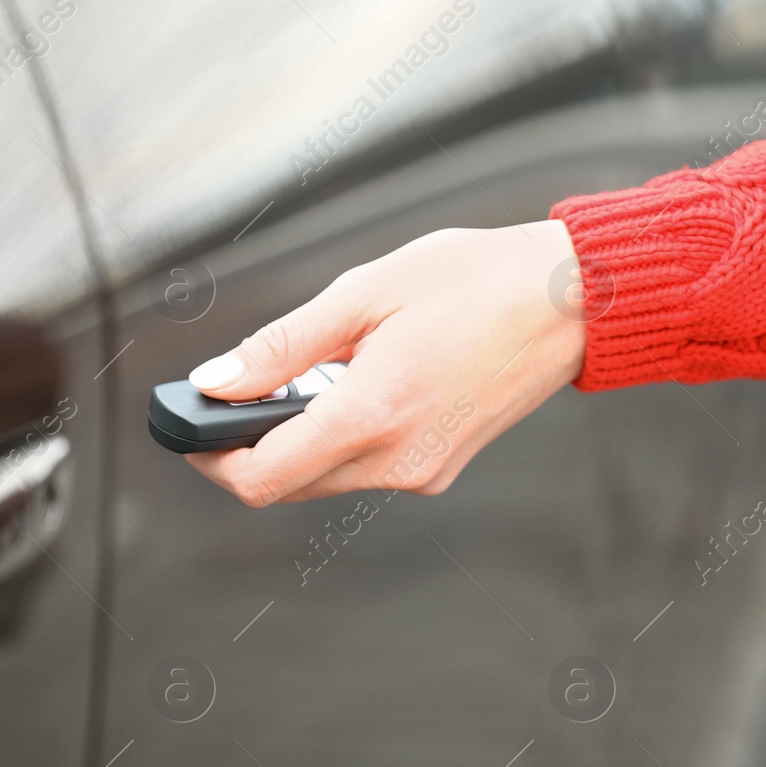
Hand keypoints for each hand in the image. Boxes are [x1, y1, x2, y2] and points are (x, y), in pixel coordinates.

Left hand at [183, 220, 586, 506]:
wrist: (573, 302)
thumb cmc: (478, 281)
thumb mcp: (366, 292)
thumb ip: (281, 346)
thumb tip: (216, 382)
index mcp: (374, 414)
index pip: (261, 477)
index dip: (209, 457)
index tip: (192, 422)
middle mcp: (399, 460)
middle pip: (286, 485)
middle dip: (250, 444)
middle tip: (244, 387)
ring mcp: (424, 471)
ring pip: (324, 480)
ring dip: (298, 438)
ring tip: (318, 371)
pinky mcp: (440, 467)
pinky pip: (365, 469)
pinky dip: (340, 437)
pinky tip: (360, 383)